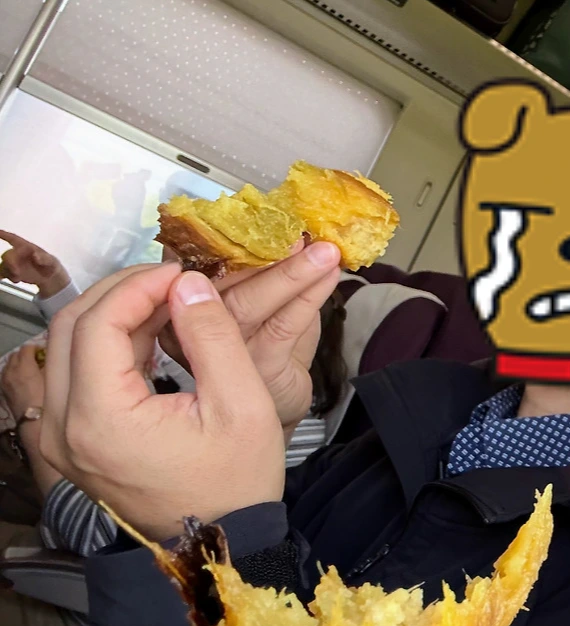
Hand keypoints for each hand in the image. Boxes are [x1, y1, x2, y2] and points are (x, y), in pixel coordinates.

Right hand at [0, 230, 69, 297]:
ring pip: (4, 265)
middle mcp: (17, 254)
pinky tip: (15, 280)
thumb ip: (44, 258)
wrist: (49, 277)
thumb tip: (35, 255)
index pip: (13, 238)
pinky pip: (4, 273)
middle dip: (9, 262)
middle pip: (8, 255)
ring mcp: (14, 263)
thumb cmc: (50, 265)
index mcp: (26, 247)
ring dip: (8, 271)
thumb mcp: (51, 261)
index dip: (4, 235)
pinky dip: (6, 276)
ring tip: (17, 277)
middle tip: (16, 271)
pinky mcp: (13, 272)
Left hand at [1, 345, 43, 420]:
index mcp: (25, 365)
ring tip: (28, 370)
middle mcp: (12, 370)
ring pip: (9, 364)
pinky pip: (6, 374)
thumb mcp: (52, 378)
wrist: (34, 420)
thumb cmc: (47, 398)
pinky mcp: (3, 389)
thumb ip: (48, 365)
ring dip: (17, 363)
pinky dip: (12, 372)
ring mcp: (5, 380)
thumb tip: (48, 358)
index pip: (27, 348)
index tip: (44, 354)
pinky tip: (20, 379)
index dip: (36, 348)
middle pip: (16, 354)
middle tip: (37, 360)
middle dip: (26, 354)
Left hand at [41, 264, 286, 539]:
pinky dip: (111, 343)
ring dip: (113, 314)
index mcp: (103, 421)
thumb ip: (213, 336)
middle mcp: (67, 429)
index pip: (98, 323)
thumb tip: (187, 284)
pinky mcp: (73, 441)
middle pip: (70, 327)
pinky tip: (151, 333)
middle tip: (170, 280)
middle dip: (120, 291)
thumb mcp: (242, 405)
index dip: (138, 285)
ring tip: (166, 302)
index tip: (181, 273)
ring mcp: (63, 438)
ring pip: (67, 346)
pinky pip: (78, 373)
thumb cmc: (236, 483)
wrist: (219, 545)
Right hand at [159, 243, 341, 429]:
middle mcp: (192, 327)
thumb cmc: (265, 356)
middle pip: (224, 280)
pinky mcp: (256, 370)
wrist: (272, 414)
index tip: (269, 212)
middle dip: (267, 249)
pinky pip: (282, 327)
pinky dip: (307, 298)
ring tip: (325, 251)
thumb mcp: (262, 306)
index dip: (237, 233)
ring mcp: (222, 351)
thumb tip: (295, 232)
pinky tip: (327, 277)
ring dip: (292, 272)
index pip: (205, 261)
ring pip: (251, 302)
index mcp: (185, 303)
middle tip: (302, 229)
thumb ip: (267, 272)